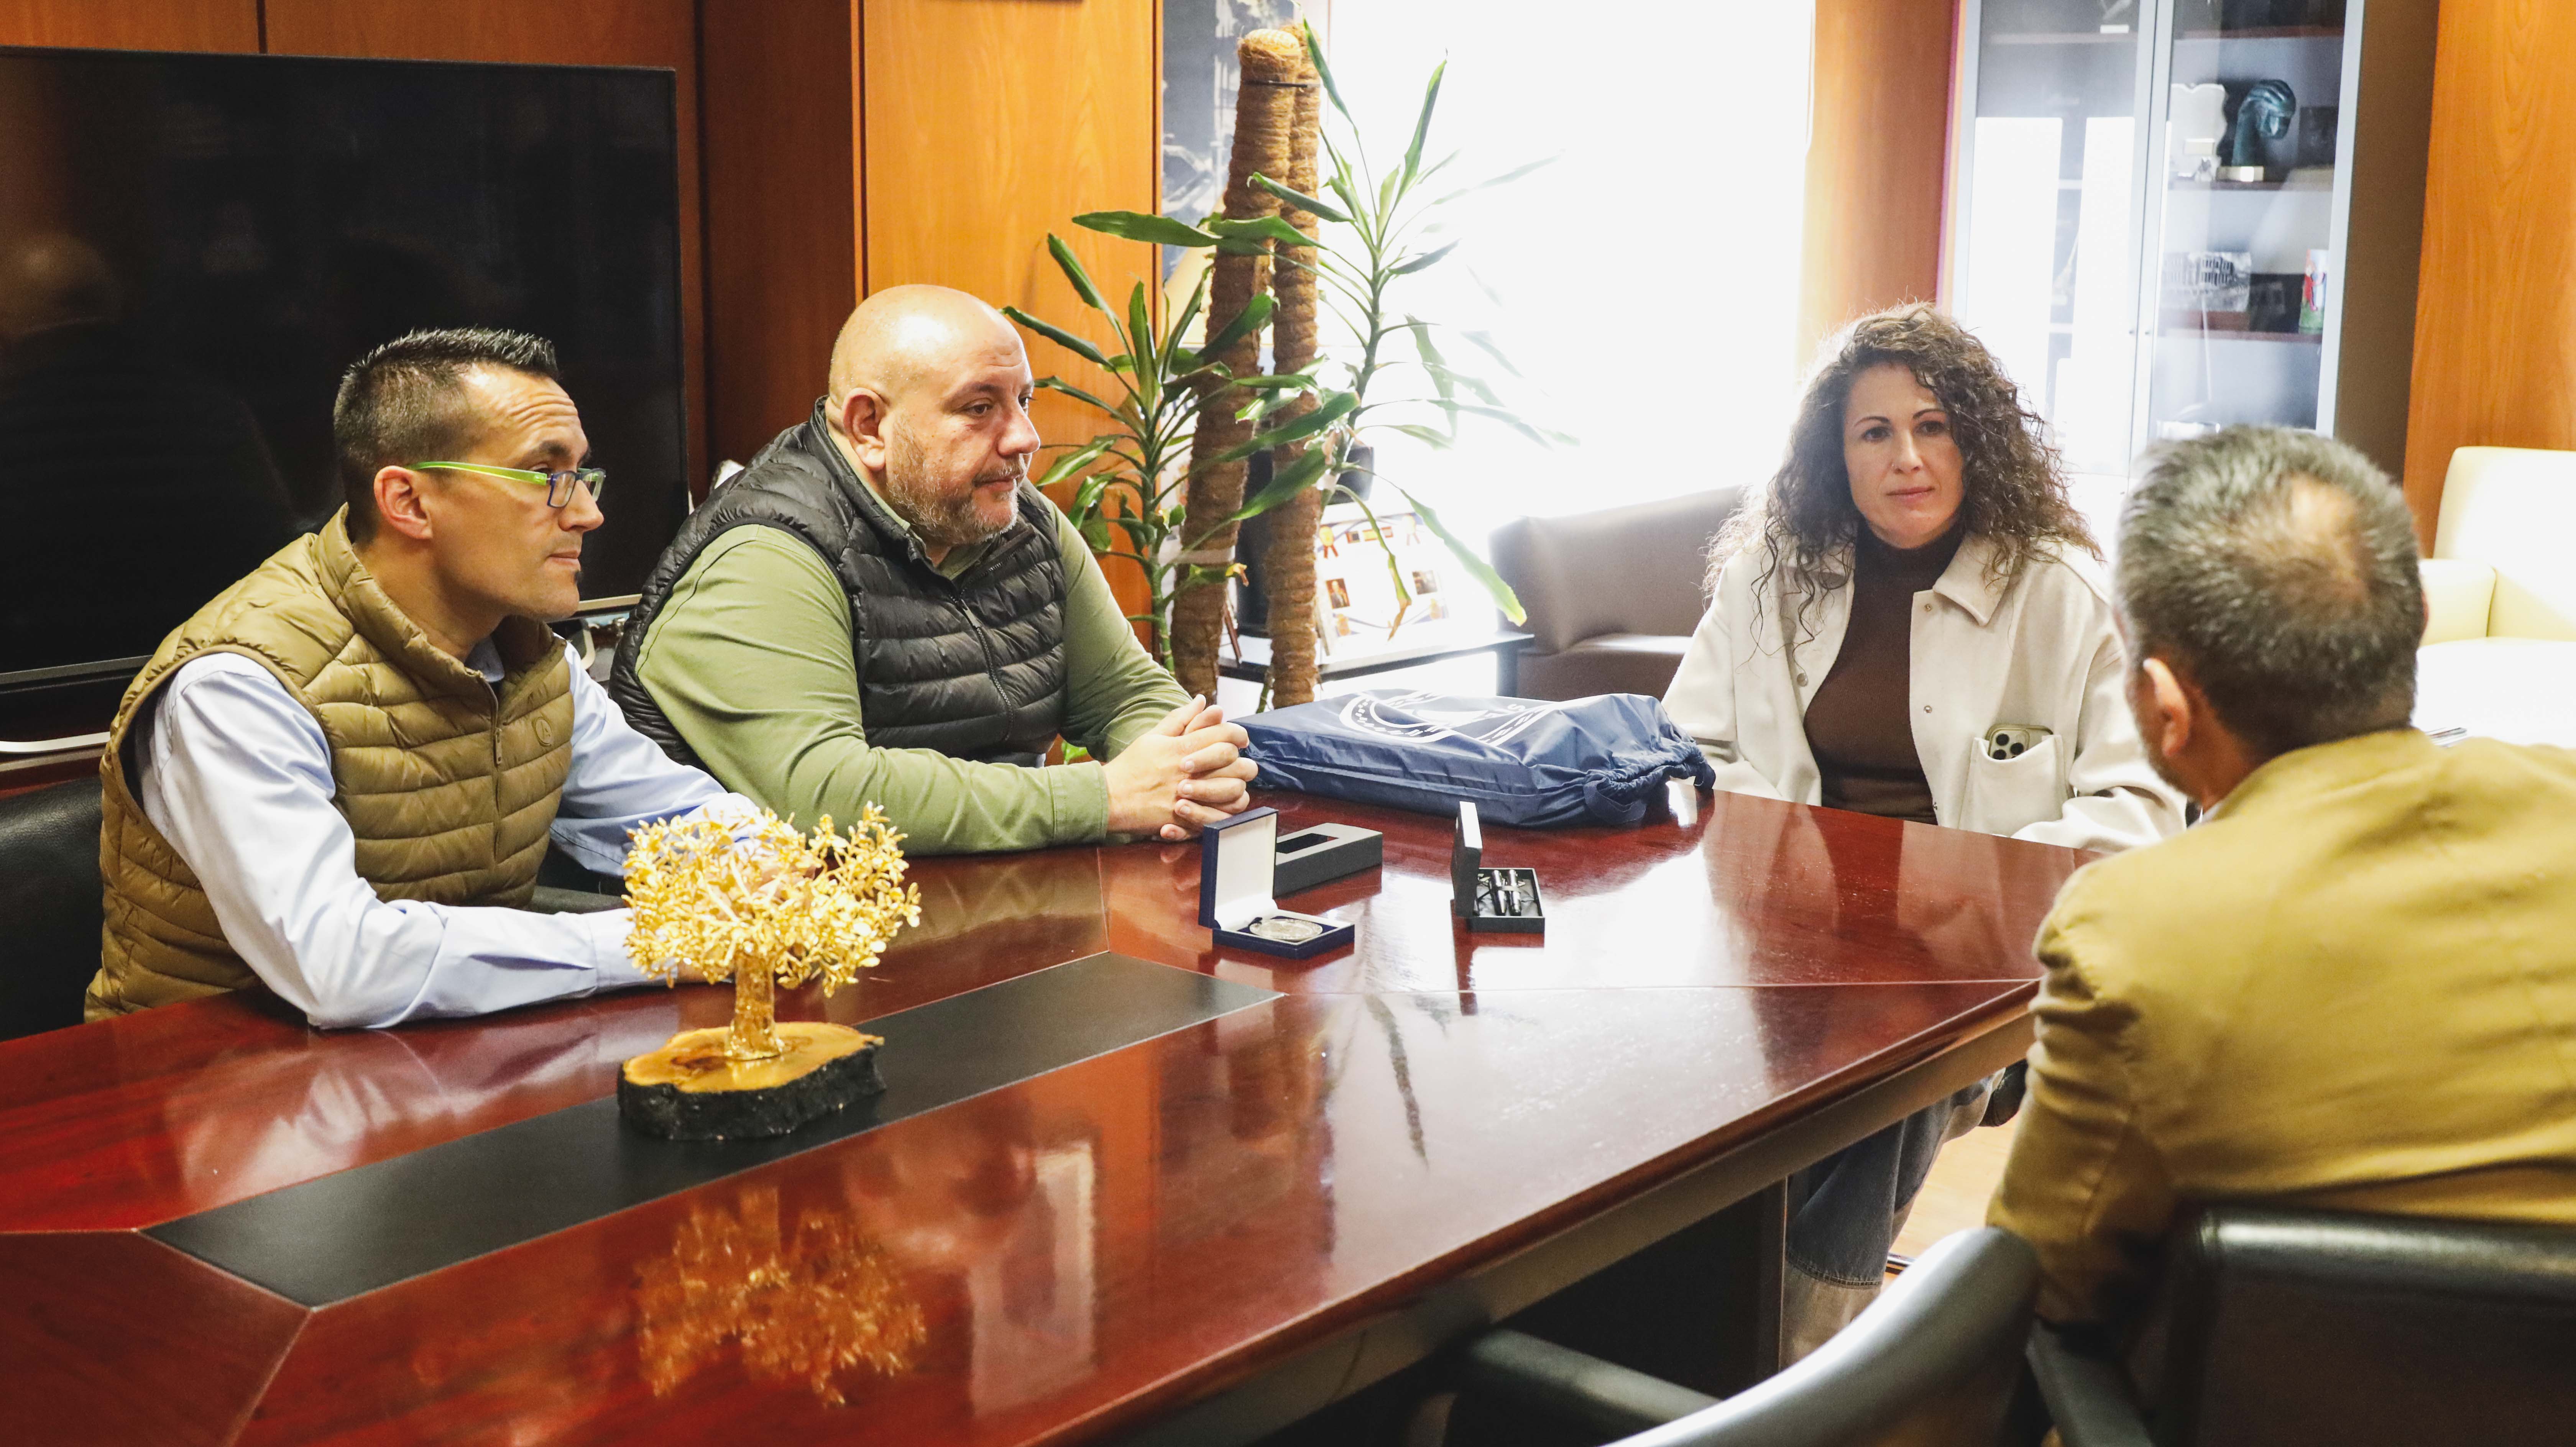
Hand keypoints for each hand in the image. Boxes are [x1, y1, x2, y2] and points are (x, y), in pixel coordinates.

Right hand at [1104, 695, 1260, 841]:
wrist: (1109, 798)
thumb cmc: (1131, 766)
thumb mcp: (1153, 737)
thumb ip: (1180, 719)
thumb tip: (1202, 700)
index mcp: (1181, 748)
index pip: (1223, 733)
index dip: (1238, 733)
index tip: (1240, 739)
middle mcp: (1187, 771)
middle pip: (1232, 761)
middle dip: (1241, 760)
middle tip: (1239, 764)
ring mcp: (1187, 796)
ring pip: (1232, 790)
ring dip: (1236, 786)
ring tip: (1232, 785)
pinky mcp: (1185, 818)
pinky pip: (1218, 818)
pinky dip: (1225, 812)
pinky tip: (1223, 806)